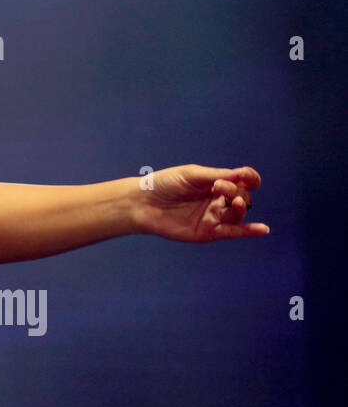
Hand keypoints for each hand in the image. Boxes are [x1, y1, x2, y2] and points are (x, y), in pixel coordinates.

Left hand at [133, 164, 268, 241]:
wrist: (142, 203)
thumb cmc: (165, 184)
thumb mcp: (192, 175)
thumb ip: (217, 175)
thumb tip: (243, 174)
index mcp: (214, 182)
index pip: (242, 180)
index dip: (249, 178)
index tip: (247, 175)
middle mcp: (217, 200)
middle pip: (241, 195)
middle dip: (236, 190)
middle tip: (218, 186)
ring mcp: (214, 216)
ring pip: (238, 214)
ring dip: (241, 207)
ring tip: (237, 201)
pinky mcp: (208, 232)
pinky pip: (232, 232)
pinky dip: (248, 231)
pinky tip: (263, 229)